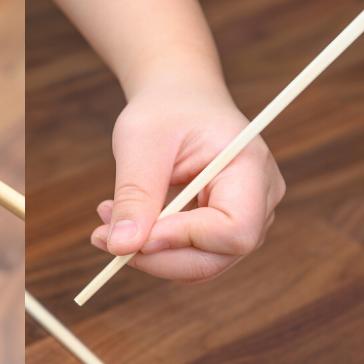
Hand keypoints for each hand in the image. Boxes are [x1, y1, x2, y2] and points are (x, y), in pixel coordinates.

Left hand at [90, 73, 284, 283]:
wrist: (179, 99)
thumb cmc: (165, 109)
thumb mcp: (141, 142)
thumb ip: (134, 195)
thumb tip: (121, 248)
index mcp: (251, 166)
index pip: (235, 228)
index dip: (184, 239)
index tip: (136, 234)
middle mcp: (261, 199)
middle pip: (217, 257)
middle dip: (157, 256)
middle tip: (102, 235)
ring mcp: (248, 218)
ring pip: (201, 264)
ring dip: (149, 254)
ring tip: (107, 220)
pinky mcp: (224, 229)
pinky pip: (191, 256)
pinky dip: (154, 249)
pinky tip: (126, 223)